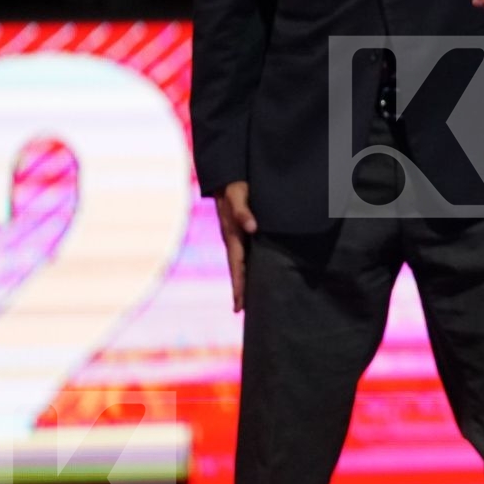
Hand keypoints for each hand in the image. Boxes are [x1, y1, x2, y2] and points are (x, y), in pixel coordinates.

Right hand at [214, 181, 256, 312]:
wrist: (226, 172)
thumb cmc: (233, 183)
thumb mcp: (238, 194)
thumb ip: (243, 209)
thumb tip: (251, 228)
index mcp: (232, 235)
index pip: (237, 267)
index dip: (239, 287)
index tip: (238, 308)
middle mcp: (233, 238)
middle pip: (238, 269)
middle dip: (240, 289)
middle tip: (241, 311)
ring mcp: (237, 234)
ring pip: (241, 261)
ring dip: (244, 278)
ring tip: (249, 297)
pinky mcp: (241, 228)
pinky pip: (246, 250)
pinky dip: (249, 264)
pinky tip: (257, 269)